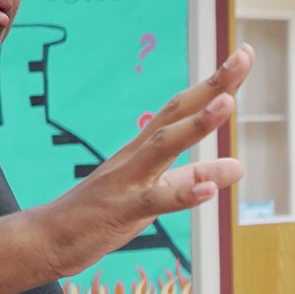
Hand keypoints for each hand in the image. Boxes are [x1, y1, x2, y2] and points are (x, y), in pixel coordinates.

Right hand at [34, 44, 253, 275]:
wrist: (49, 238)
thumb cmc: (103, 213)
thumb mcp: (157, 194)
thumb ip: (195, 177)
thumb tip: (239, 166)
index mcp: (145, 148)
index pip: (184, 107)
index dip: (215, 82)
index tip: (245, 55)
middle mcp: (137, 155)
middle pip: (177, 113)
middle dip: (212, 85)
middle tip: (243, 57)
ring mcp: (128, 180)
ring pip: (163, 146)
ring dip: (196, 124)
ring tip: (228, 102)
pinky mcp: (121, 211)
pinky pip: (154, 201)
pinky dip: (182, 194)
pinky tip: (209, 190)